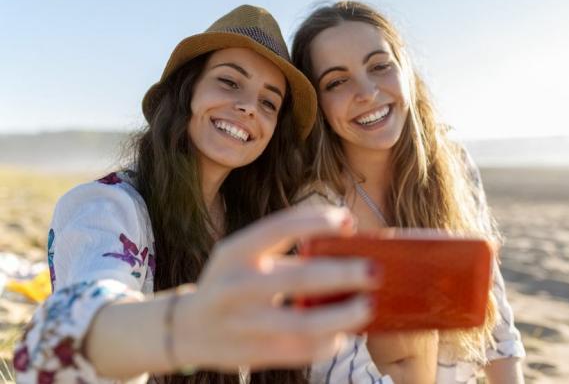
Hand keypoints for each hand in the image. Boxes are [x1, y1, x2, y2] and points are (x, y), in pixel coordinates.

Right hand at [174, 205, 378, 371]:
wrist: (187, 329)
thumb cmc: (229, 280)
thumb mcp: (241, 253)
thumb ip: (282, 242)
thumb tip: (346, 226)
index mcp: (234, 253)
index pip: (279, 228)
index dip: (316, 221)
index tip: (348, 222)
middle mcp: (236, 287)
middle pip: (299, 279)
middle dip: (343, 274)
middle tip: (374, 271)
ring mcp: (245, 325)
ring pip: (302, 325)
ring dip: (342, 317)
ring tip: (368, 307)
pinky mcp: (254, 354)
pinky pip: (300, 352)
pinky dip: (327, 343)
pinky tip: (342, 334)